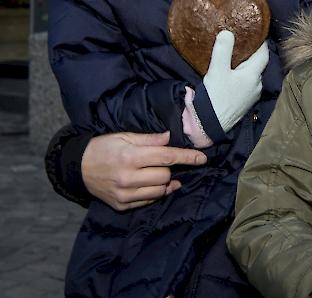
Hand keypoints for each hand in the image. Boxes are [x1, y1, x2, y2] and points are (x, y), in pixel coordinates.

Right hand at [81, 131, 206, 210]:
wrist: (78, 167)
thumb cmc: (104, 147)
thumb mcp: (124, 136)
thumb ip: (149, 139)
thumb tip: (170, 138)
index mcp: (130, 156)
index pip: (167, 157)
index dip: (187, 157)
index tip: (202, 158)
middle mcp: (128, 178)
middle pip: (165, 176)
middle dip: (169, 168)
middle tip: (161, 161)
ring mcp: (124, 194)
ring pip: (160, 190)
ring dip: (164, 181)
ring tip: (157, 173)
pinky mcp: (121, 205)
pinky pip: (148, 200)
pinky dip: (154, 192)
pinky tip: (149, 184)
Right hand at [202, 31, 267, 131]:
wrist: (210, 125)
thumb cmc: (216, 96)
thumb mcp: (217, 70)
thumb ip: (223, 50)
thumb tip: (228, 32)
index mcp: (253, 75)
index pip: (263, 54)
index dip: (260, 42)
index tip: (255, 33)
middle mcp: (256, 85)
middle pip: (257, 64)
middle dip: (250, 53)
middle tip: (240, 41)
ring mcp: (251, 96)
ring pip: (251, 75)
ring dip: (245, 66)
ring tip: (233, 56)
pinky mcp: (244, 103)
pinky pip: (246, 84)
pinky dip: (241, 76)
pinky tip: (230, 74)